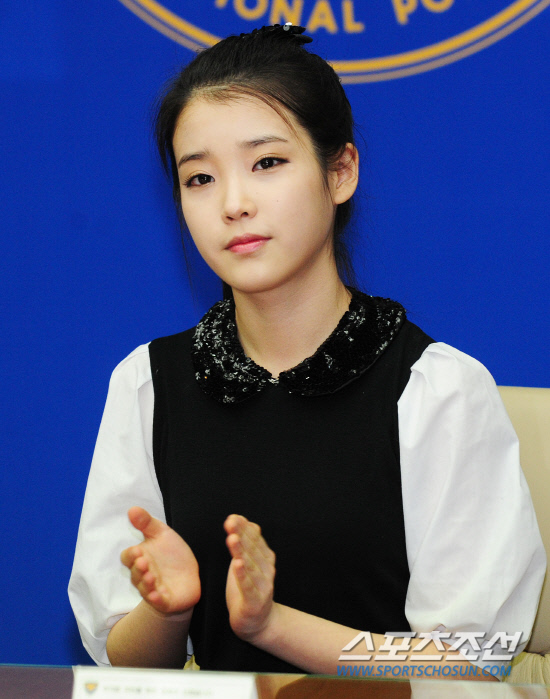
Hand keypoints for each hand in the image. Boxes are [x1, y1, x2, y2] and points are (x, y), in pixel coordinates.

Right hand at [121, 506, 200, 614]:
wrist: (189, 575)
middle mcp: (143, 575)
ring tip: (151, 575)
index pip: (128, 558)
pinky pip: (158, 602)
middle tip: (143, 561)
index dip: (131, 555)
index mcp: (140, 558)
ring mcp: (153, 589)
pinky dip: (156, 599)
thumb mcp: (161, 534)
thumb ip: (147, 522)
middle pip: (134, 574)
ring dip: (146, 583)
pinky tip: (157, 595)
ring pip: (144, 588)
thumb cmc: (171, 554)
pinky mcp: (165, 600)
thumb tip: (132, 509)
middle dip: (137, 568)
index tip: (138, 549)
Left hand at [224, 514, 276, 641]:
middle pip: (253, 549)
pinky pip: (248, 587)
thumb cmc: (249, 588)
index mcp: (265, 558)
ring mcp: (263, 586)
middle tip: (230, 523)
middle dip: (241, 535)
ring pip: (250, 566)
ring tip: (232, 539)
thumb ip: (245, 543)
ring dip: (241, 551)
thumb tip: (241, 519)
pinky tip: (237, 565)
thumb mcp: (246, 562)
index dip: (244, 528)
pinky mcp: (255, 602)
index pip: (255, 539)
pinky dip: (243, 575)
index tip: (232, 517)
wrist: (258, 622)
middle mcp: (267, 569)